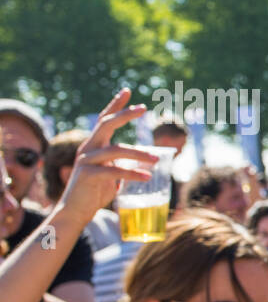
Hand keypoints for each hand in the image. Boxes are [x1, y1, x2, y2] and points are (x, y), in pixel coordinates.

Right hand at [59, 89, 154, 225]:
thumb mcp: (111, 171)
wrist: (76, 210)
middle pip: (106, 125)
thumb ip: (123, 162)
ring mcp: (86, 160)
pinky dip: (132, 174)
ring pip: (115, 150)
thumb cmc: (95, 190)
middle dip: (125, 115)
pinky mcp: (88, 175)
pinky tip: (147, 177)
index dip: (115, 105)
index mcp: (94, 144)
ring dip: (139, 154)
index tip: (127, 91)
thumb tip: (149, 159)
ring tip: (157, 159)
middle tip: (144, 108)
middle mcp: (88, 148)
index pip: (103, 119)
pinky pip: (113, 171)